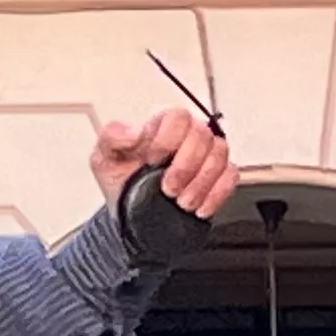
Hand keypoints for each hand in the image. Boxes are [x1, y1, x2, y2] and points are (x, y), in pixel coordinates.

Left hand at [89, 108, 238, 224]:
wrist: (133, 217)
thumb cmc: (121, 183)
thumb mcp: (103, 159)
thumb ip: (113, 137)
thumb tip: (135, 130)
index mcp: (160, 126)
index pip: (178, 117)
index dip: (168, 140)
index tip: (153, 162)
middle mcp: (186, 137)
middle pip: (202, 136)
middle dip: (185, 168)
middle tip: (168, 188)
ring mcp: (205, 156)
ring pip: (219, 156)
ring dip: (200, 184)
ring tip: (181, 201)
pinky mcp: (218, 176)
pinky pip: (231, 176)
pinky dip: (215, 195)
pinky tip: (198, 206)